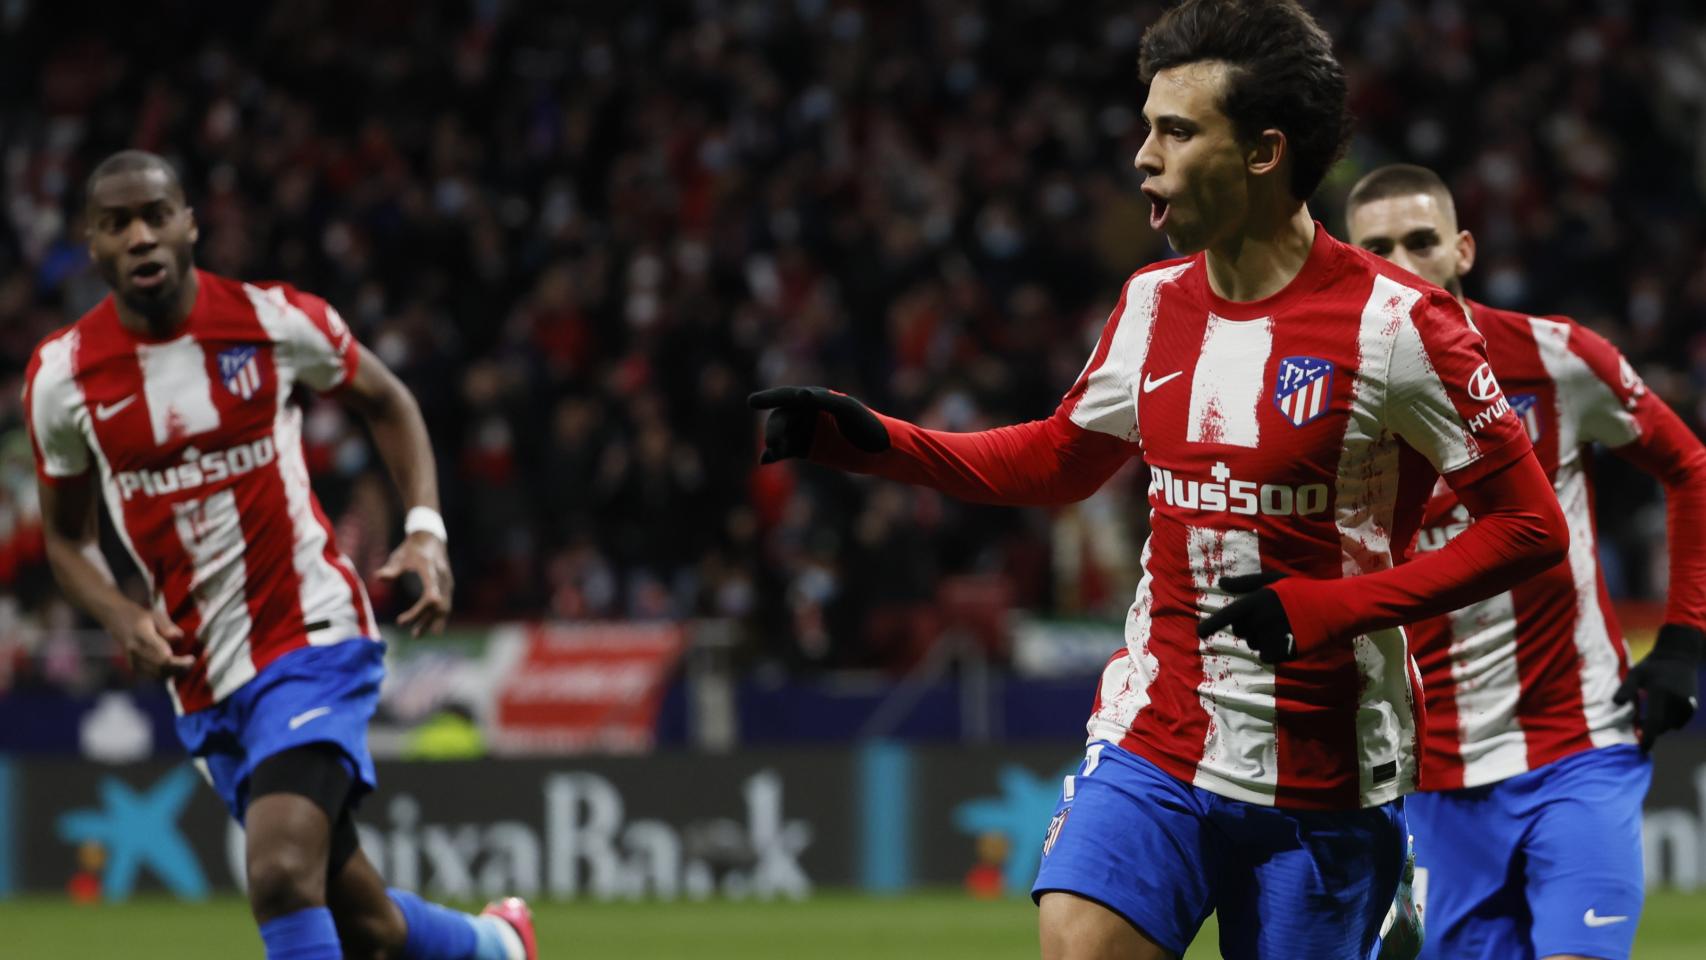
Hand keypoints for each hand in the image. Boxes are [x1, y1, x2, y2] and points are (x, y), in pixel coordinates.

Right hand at [112, 606, 193, 678]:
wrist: (116, 619)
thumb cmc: (141, 616)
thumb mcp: (156, 615)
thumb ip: (168, 627)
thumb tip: (179, 638)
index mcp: (142, 637)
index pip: (162, 658)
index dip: (179, 663)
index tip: (192, 658)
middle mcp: (135, 652)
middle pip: (160, 669)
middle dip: (179, 669)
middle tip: (191, 663)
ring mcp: (132, 661)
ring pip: (156, 676)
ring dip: (173, 674)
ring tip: (185, 665)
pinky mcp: (132, 667)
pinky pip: (151, 676)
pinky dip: (164, 675)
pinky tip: (174, 668)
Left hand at [377, 531, 453, 636]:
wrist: (431, 538)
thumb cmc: (412, 548)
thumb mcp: (399, 556)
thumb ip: (391, 569)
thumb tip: (378, 577)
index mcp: (430, 569)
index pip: (429, 593)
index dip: (419, 610)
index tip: (402, 621)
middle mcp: (441, 577)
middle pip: (438, 604)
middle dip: (425, 620)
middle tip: (413, 634)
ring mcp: (447, 582)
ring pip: (444, 606)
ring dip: (432, 621)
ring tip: (417, 634)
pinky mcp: (448, 585)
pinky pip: (446, 604)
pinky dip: (438, 616)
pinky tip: (432, 627)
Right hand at [748, 386, 889, 463]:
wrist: (881, 451)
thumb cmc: (867, 424)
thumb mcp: (847, 409)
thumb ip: (824, 401)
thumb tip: (801, 396)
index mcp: (816, 398)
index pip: (788, 396)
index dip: (770, 398)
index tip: (752, 402)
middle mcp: (807, 412)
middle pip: (782, 417)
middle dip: (774, 428)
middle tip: (773, 442)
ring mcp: (806, 431)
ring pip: (781, 434)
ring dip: (773, 442)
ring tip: (773, 451)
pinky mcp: (807, 449)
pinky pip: (786, 450)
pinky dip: (775, 454)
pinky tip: (766, 460)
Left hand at [1196, 572, 1295, 663]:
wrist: (1332, 609)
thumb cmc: (1301, 591)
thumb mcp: (1273, 581)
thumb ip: (1245, 583)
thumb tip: (1221, 583)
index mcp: (1258, 601)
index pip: (1228, 615)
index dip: (1212, 625)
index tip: (1199, 633)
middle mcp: (1262, 620)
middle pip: (1240, 632)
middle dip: (1248, 627)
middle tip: (1270, 617)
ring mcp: (1273, 637)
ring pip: (1253, 645)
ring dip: (1261, 639)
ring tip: (1283, 626)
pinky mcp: (1284, 652)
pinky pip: (1266, 656)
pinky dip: (1272, 651)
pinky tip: (1287, 639)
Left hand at [1613, 623, 1701, 751]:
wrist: (1679, 657)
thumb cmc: (1652, 666)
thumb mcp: (1636, 673)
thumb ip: (1626, 689)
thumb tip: (1616, 703)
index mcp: (1661, 693)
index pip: (1654, 722)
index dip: (1648, 738)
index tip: (1641, 750)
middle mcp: (1676, 701)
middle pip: (1662, 727)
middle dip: (1650, 732)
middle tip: (1637, 728)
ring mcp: (1687, 704)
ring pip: (1671, 726)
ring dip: (1659, 726)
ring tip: (1649, 714)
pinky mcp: (1693, 706)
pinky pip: (1679, 722)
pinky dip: (1669, 721)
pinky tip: (1661, 710)